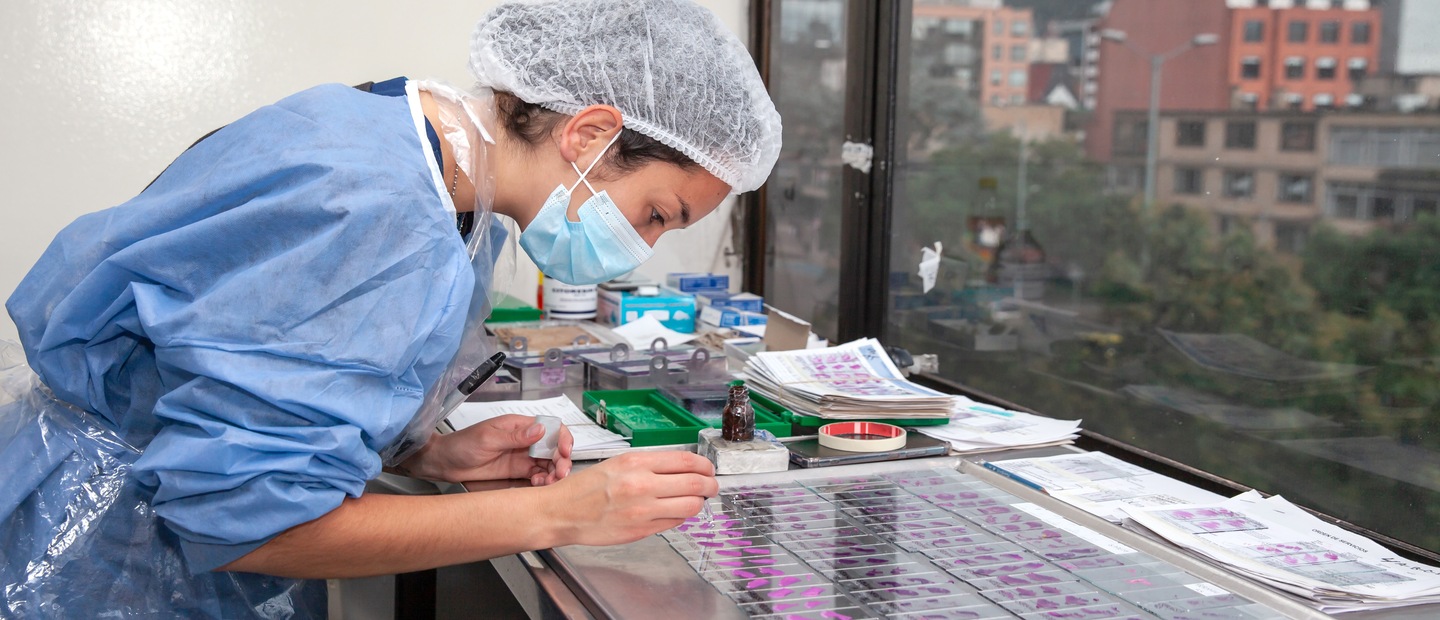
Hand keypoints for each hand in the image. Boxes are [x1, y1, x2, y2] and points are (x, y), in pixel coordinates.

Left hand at [400, 414, 572, 484]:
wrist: (444, 464)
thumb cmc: (462, 445)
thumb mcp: (488, 438)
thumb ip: (515, 436)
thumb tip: (540, 429)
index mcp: (520, 426)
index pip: (551, 427)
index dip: (562, 438)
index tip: (565, 451)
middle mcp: (525, 440)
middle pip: (554, 448)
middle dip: (561, 460)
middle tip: (560, 474)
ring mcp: (522, 457)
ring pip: (549, 464)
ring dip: (554, 473)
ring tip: (549, 483)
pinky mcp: (518, 472)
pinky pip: (538, 476)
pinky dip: (543, 482)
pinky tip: (539, 486)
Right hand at [542, 451, 717, 546]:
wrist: (562, 512)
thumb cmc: (585, 487)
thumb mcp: (618, 463)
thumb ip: (650, 465)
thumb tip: (682, 469)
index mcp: (636, 462)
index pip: (686, 460)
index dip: (705, 465)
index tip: (709, 469)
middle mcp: (641, 484)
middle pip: (694, 483)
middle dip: (710, 485)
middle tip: (712, 486)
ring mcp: (642, 510)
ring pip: (690, 506)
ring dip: (698, 503)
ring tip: (696, 500)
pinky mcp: (641, 530)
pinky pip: (673, 522)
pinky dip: (680, 516)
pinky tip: (674, 512)